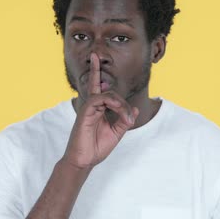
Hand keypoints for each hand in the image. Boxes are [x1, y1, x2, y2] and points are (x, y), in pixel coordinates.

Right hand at [63, 53, 138, 168]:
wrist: (84, 161)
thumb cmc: (96, 148)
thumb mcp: (116, 133)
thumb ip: (124, 120)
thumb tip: (134, 110)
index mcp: (96, 108)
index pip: (96, 85)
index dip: (95, 70)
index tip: (95, 57)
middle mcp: (91, 106)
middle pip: (104, 88)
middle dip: (119, 98)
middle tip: (129, 119)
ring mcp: (87, 108)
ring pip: (106, 94)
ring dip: (120, 105)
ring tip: (126, 119)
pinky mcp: (85, 113)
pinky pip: (99, 100)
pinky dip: (112, 104)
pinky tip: (119, 113)